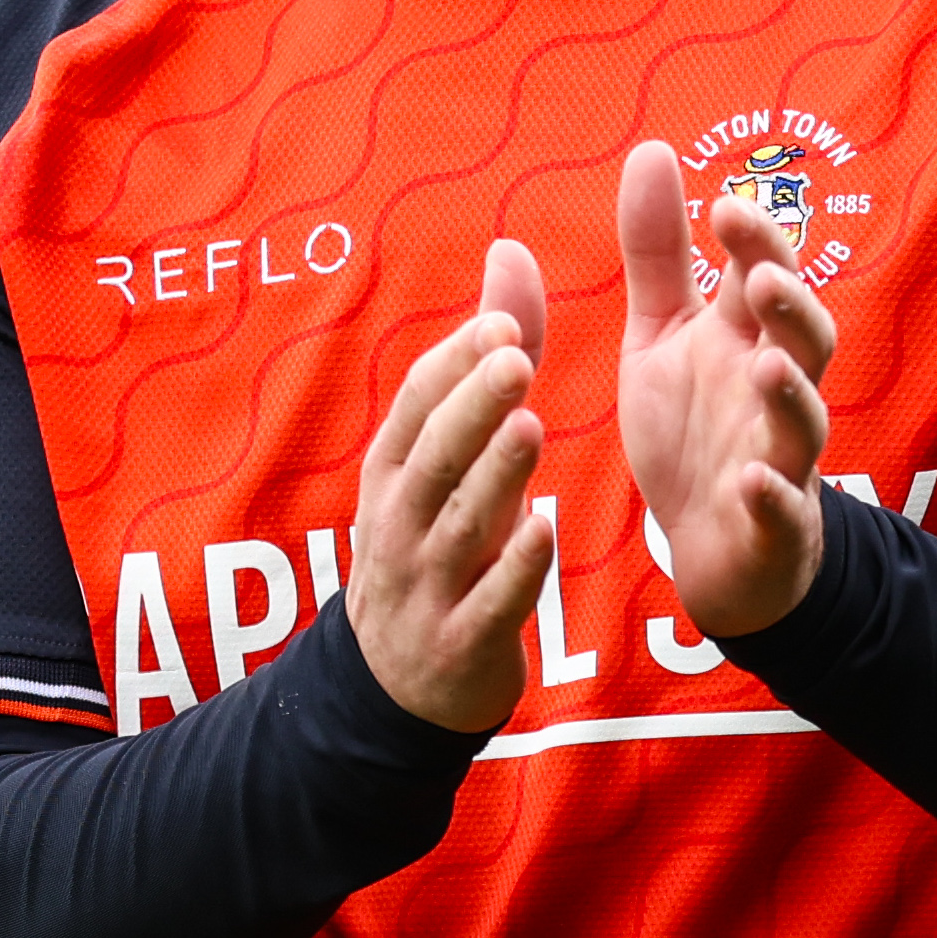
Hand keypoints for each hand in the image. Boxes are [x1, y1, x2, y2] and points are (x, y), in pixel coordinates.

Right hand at [346, 238, 559, 731]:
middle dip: (471, 408)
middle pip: (433, 457)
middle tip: (515, 358)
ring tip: (531, 429)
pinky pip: (490, 602)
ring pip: (459, 524)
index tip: (502, 322)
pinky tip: (543, 534)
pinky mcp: (461, 641)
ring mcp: (427, 584)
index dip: (455, 364)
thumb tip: (508, 252)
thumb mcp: (446, 460)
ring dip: (494, 478)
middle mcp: (401, 523)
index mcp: (393, 473)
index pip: (416, 405)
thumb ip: (486, 360)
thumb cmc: (434, 545)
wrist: (401, 685)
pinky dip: (515, 569)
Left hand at [613, 142, 834, 637]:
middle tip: (760, 276)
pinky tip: (750, 480)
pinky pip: (783, 510)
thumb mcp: (662, 335)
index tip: (723, 206)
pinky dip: (772, 495)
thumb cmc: (694, 429)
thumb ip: (658, 253)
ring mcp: (780, 459)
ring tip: (767, 365)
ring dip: (791, 394)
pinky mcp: (773, 525)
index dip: (757, 244)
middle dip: (790, 307)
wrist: (710, 547)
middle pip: (806, 341)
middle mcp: (773, 393)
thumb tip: (653, 150)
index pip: (767, 279)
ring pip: (805, 422)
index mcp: (748, 342)